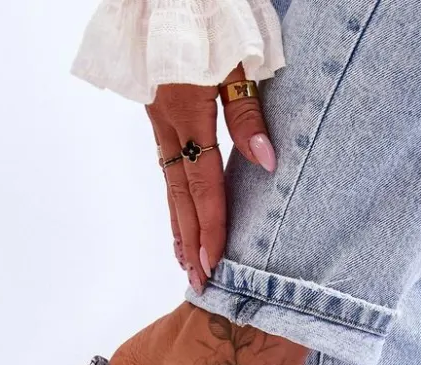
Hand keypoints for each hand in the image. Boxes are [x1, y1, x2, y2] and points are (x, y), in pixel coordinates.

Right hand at [146, 65, 276, 293]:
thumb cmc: (207, 8)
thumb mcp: (237, 53)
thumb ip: (247, 111)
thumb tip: (265, 163)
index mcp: (186, 109)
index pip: (202, 184)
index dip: (210, 228)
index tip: (215, 264)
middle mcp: (165, 119)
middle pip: (179, 193)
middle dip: (190, 240)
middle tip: (198, 281)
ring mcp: (156, 114)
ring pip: (168, 180)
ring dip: (177, 223)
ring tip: (184, 258)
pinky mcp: (156, 106)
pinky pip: (165, 160)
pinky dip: (173, 193)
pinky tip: (178, 208)